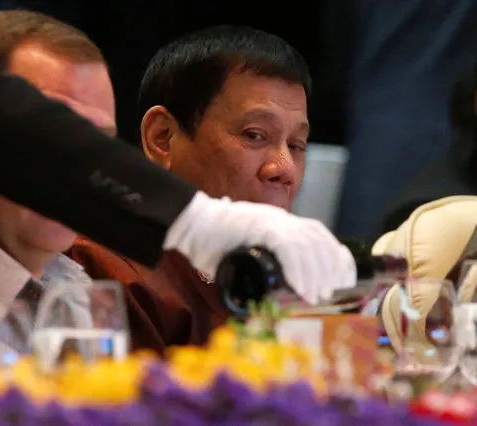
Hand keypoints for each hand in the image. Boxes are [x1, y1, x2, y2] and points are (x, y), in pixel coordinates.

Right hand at [164, 192, 355, 304]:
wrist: (189, 225)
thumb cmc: (210, 242)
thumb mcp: (241, 254)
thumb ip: (256, 267)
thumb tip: (264, 293)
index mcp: (278, 222)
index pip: (317, 234)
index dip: (334, 255)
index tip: (342, 278)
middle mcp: (279, 218)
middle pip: (317, 239)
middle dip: (330, 267)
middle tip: (331, 293)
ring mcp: (270, 220)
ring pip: (307, 245)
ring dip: (315, 274)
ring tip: (316, 296)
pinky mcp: (259, 226)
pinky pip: (288, 248)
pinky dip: (298, 269)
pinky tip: (301, 288)